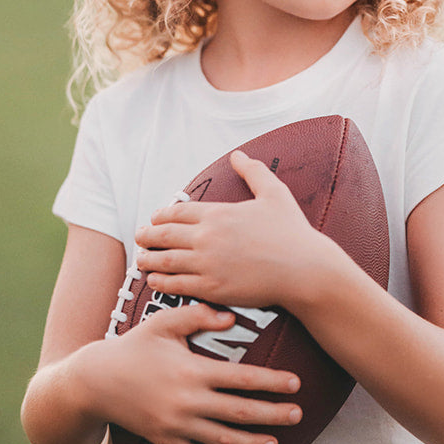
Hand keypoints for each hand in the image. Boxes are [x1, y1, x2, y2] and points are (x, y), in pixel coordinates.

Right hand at [68, 299, 301, 443]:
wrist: (95, 381)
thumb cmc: (134, 346)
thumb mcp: (163, 322)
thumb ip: (198, 316)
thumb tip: (231, 317)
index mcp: (192, 371)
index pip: (242, 379)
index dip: (272, 382)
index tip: (296, 383)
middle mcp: (187, 402)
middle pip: (239, 413)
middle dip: (272, 415)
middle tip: (298, 415)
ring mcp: (175, 426)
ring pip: (222, 441)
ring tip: (275, 443)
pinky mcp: (164, 441)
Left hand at [135, 150, 334, 310]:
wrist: (304, 269)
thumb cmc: (292, 232)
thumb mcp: (274, 193)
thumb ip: (253, 172)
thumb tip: (238, 155)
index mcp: (218, 213)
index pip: (176, 212)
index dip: (161, 215)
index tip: (154, 218)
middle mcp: (207, 237)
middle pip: (163, 235)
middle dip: (147, 236)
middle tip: (139, 238)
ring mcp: (207, 264)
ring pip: (164, 261)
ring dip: (147, 260)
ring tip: (140, 259)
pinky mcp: (212, 288)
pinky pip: (176, 285)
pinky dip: (160, 282)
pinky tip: (154, 281)